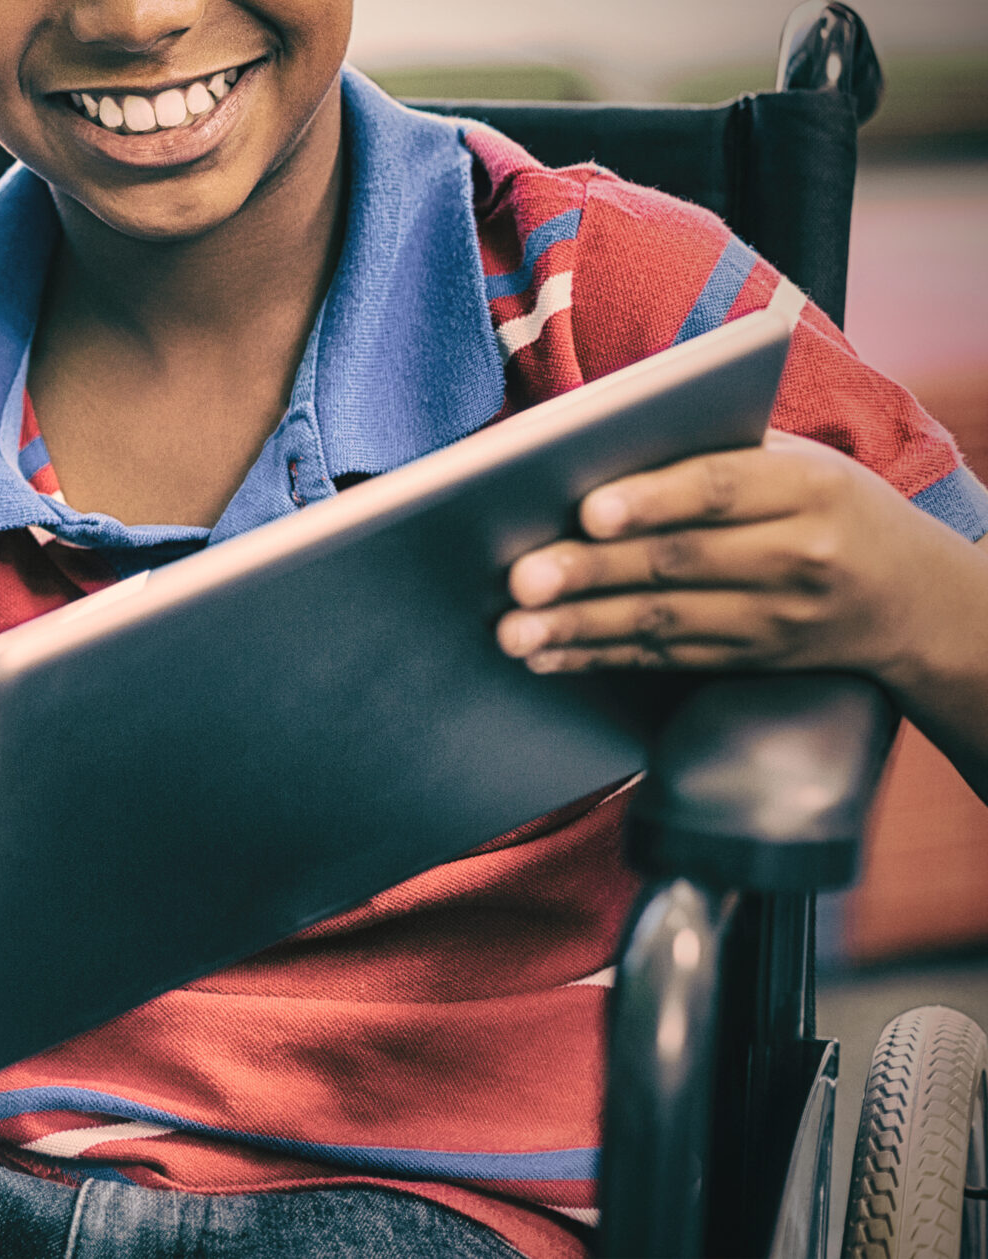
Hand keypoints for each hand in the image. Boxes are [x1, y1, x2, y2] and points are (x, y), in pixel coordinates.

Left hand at [497, 431, 976, 689]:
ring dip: (580, 627)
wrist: (914, 599)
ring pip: (664, 621)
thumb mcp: (803, 464)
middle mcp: (799, 556)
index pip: (721, 489)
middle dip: (592, 572)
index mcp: (808, 487)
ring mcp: (776, 618)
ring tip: (515, 630)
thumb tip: (600, 443)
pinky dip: (600, 656)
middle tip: (521, 578)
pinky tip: (548, 655)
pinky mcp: (751, 659)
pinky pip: (665, 659)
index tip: (589, 510)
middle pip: (679, 561)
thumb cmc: (831, 507)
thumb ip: (720, 453)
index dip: (652, 500)